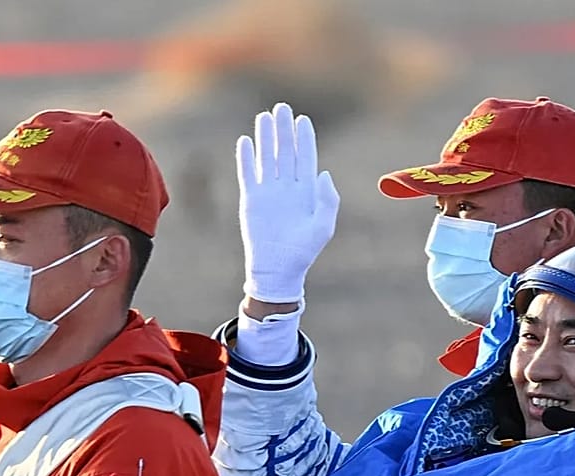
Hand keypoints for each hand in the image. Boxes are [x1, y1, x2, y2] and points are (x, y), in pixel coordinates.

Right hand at [236, 102, 339, 305]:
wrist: (278, 268)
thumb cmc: (303, 251)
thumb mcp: (323, 226)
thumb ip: (328, 200)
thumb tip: (324, 173)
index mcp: (306, 191)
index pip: (305, 158)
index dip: (304, 139)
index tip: (303, 120)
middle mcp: (287, 187)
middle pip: (285, 152)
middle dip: (284, 130)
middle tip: (283, 107)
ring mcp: (268, 192)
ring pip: (266, 158)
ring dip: (266, 137)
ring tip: (264, 116)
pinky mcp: (251, 199)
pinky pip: (248, 174)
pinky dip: (246, 158)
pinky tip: (246, 141)